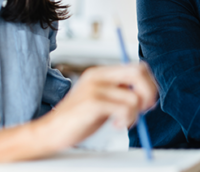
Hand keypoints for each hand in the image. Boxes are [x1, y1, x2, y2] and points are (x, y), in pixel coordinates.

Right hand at [35, 63, 157, 151]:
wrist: (50, 132)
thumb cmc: (79, 119)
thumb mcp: (103, 100)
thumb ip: (121, 93)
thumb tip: (149, 95)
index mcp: (101, 73)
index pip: (137, 67)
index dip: (149, 83)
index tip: (147, 102)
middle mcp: (98, 76)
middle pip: (139, 72)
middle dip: (149, 92)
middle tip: (144, 110)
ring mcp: (95, 88)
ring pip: (134, 96)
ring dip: (135, 114)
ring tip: (123, 122)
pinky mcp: (92, 102)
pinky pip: (125, 109)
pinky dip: (127, 120)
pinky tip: (116, 125)